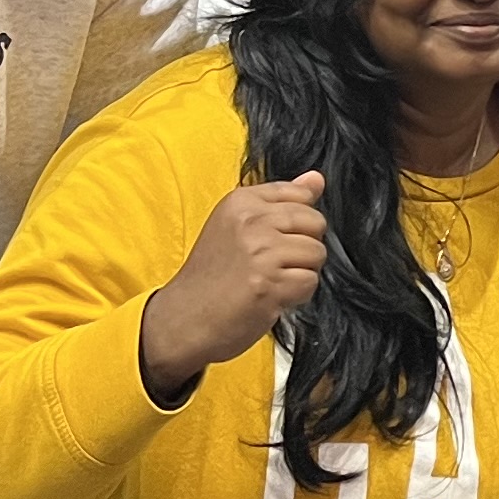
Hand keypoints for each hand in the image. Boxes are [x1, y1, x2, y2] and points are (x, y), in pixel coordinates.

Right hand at [140, 171, 328, 400]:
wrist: (182, 319)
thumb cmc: (211, 277)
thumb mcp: (236, 227)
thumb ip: (280, 201)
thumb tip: (317, 179)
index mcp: (241, 202)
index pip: (300, 194)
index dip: (296, 223)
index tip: (272, 240)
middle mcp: (251, 221)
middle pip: (315, 223)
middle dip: (303, 248)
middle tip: (273, 266)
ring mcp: (260, 252)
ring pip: (317, 253)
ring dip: (301, 273)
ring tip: (270, 282)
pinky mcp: (269, 284)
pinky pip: (309, 282)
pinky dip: (297, 296)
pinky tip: (271, 298)